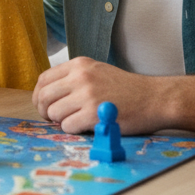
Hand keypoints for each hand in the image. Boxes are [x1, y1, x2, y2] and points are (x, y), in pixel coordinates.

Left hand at [32, 57, 166, 133]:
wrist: (155, 98)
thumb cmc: (127, 89)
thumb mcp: (97, 72)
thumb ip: (73, 79)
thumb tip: (47, 96)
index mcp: (79, 65)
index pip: (44, 79)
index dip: (39, 96)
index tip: (43, 105)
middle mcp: (80, 77)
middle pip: (45, 97)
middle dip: (44, 111)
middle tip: (53, 118)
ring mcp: (87, 95)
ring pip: (54, 113)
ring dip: (60, 121)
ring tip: (74, 121)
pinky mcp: (94, 115)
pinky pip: (68, 126)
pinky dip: (72, 130)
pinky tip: (84, 127)